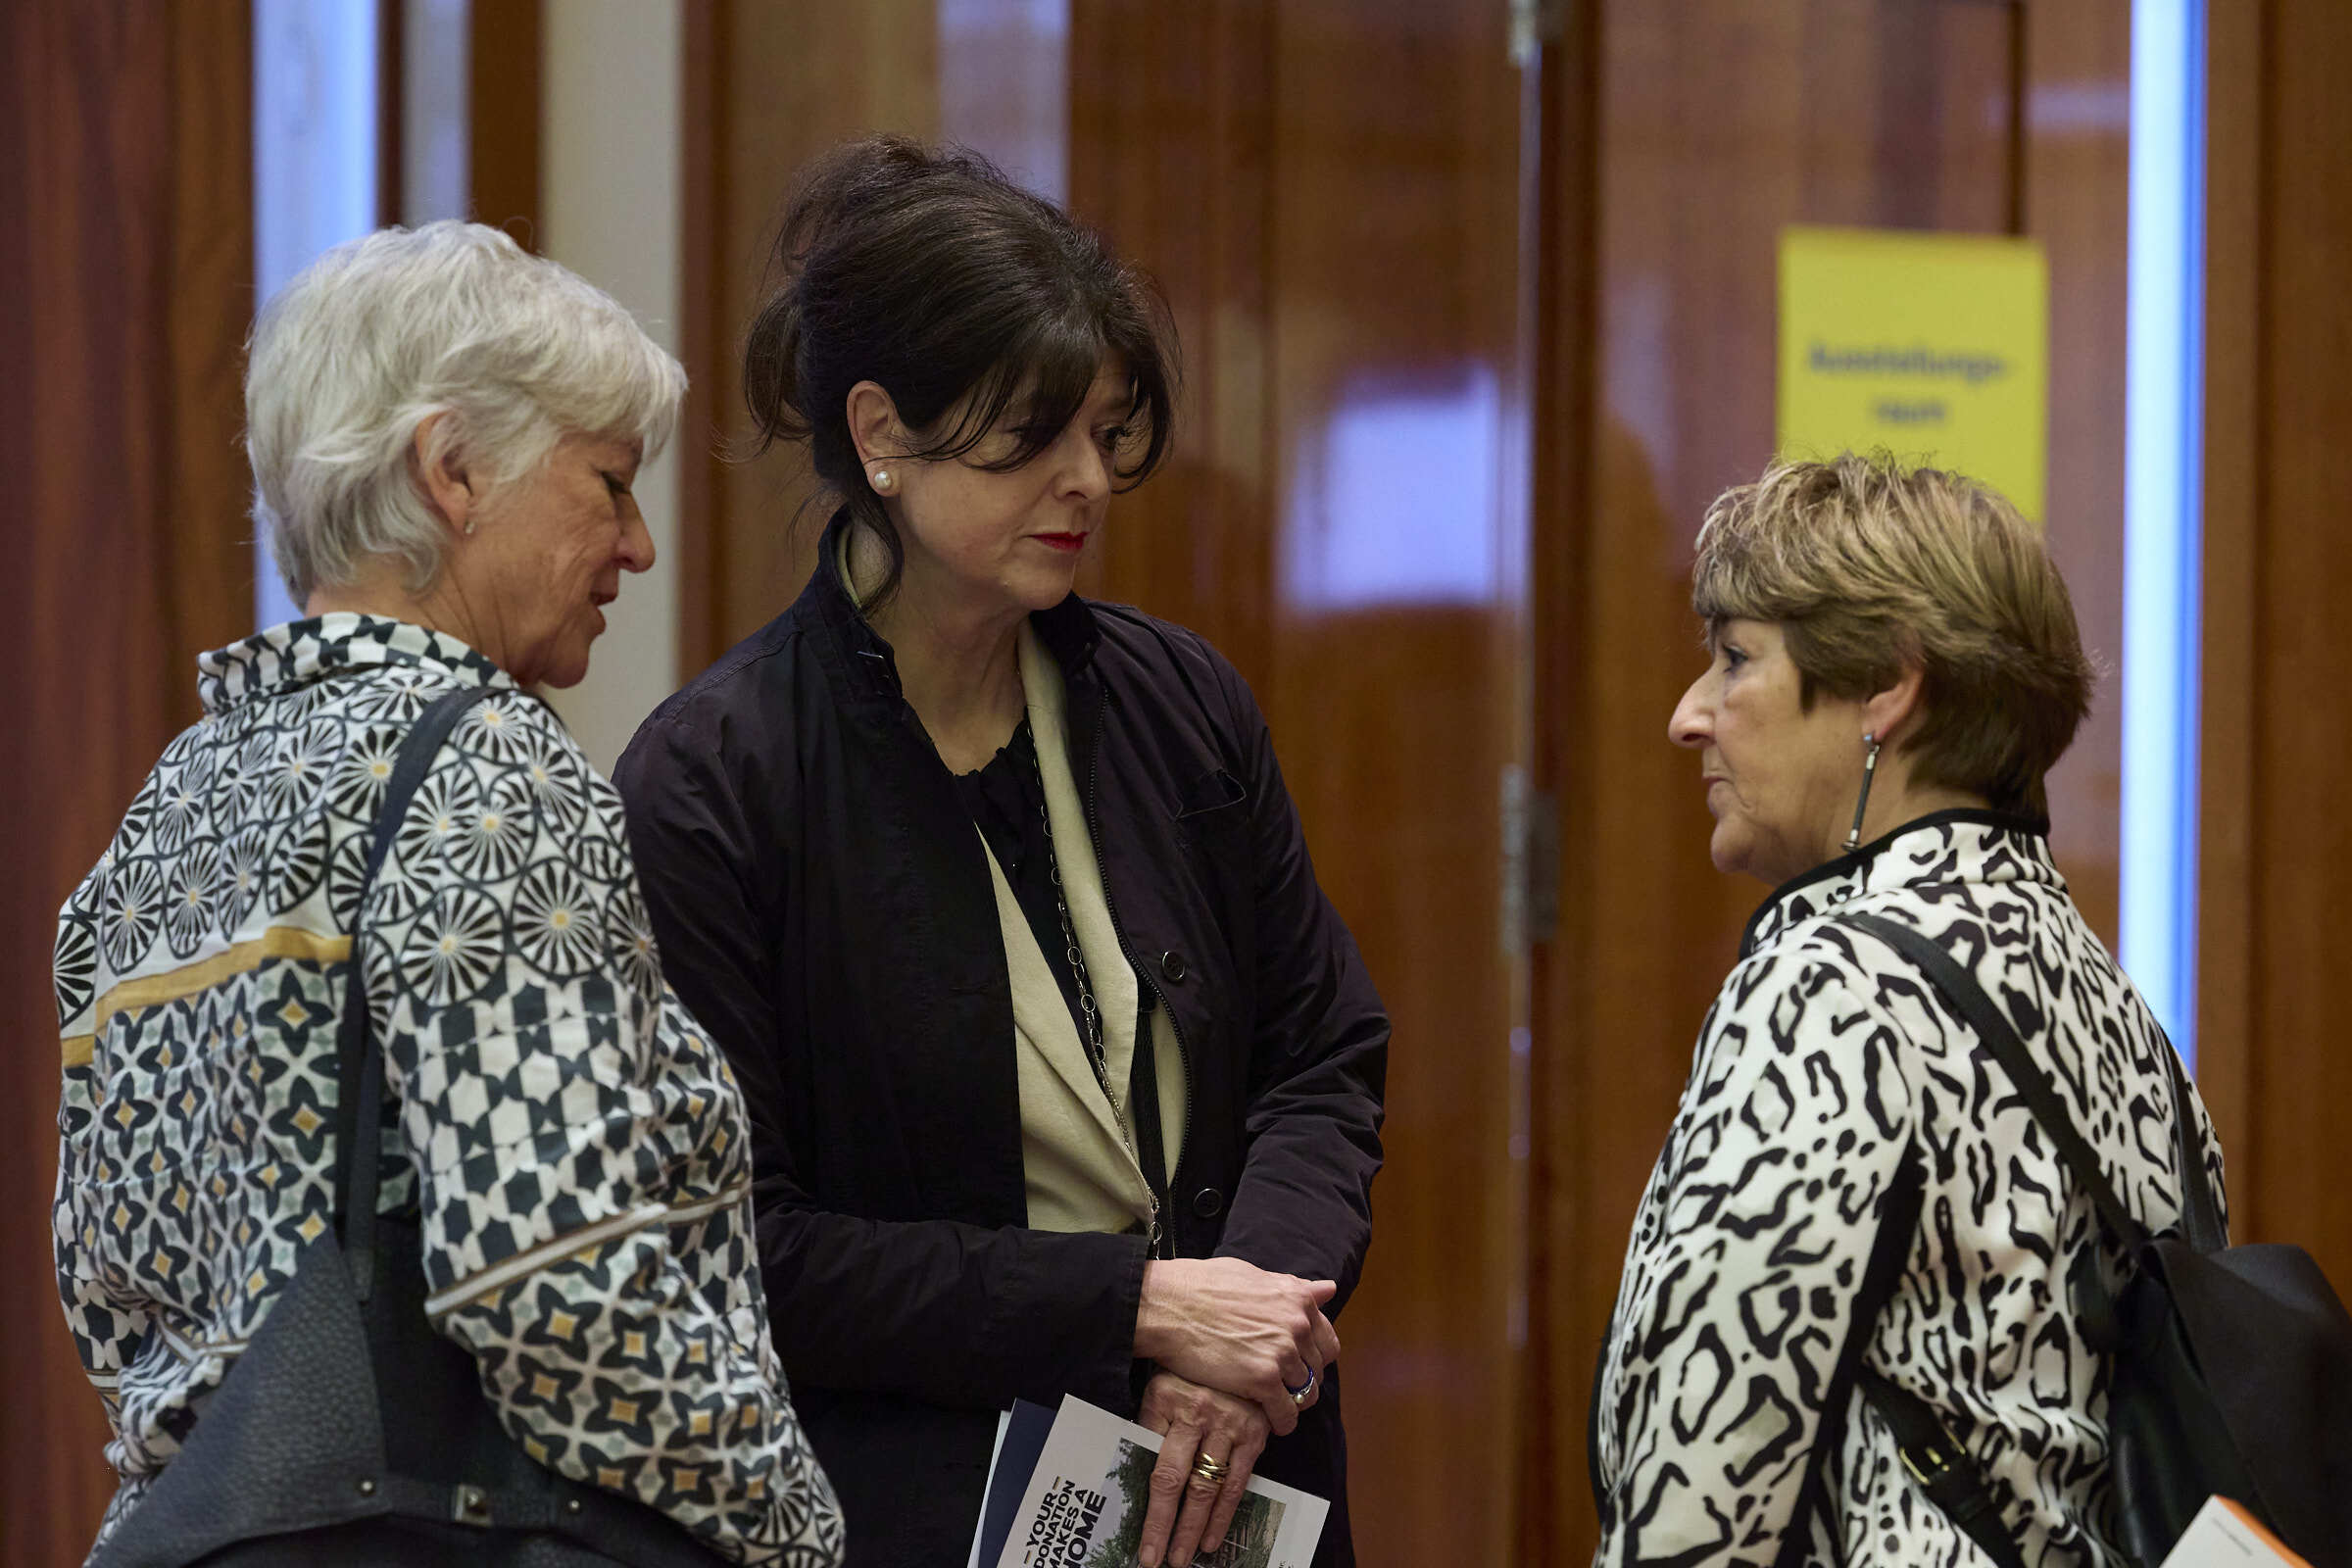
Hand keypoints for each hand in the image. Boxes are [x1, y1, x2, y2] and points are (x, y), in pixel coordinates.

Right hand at [1133, 1258, 1339, 1432]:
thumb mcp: (1254, 1276)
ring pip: (1305, 1393)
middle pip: (1317, 1370)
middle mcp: (1297, 1325)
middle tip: (1282, 1389)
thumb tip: (1328, 1288)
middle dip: (1302, 1381)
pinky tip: (1270, 1423)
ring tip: (1275, 1406)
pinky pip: (1285, 1412)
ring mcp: (1282, 1353)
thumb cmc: (1202, 1286)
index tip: (1299, 1366)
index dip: (1314, 1358)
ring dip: (1293, 1403)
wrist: (1169, 1304)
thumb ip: (1293, 1287)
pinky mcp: (1262, 1379)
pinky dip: (1281, 1422)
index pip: (1327, 1341)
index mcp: (1297, 1299)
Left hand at [1135, 1371, 1270, 1567]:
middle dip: (1165, 1525)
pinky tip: (1212, 1539)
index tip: (1139, 1538)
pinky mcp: (1254, 1434)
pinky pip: (1237, 1483)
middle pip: (1175, 1480)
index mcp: (1164, 1398)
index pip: (1149, 1460)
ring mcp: (1228, 1424)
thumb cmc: (1187, 1372)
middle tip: (1156, 1559)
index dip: (1145, 1503)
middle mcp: (1197, 1412)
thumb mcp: (1158, 1388)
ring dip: (1194, 1528)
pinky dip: (1224, 1515)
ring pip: (1207, 1487)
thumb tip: (1132, 1473)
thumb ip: (1149, 1425)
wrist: (1236, 1343)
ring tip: (1181, 1557)